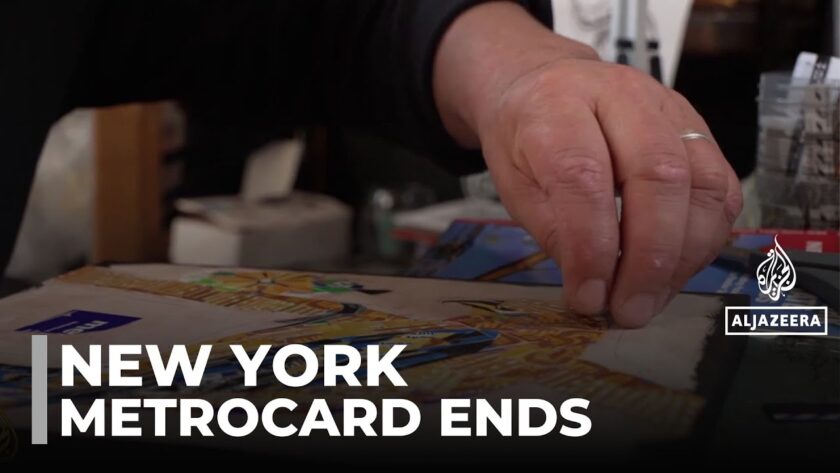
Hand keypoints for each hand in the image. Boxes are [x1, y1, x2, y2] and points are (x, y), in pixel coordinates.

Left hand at [433, 3, 741, 326]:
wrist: (545, 82)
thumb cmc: (525, 137)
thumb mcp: (513, 183)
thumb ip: (554, 230)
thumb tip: (596, 287)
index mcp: (557, 105)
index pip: (584, 176)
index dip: (591, 247)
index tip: (587, 298)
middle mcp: (621, 96)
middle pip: (658, 175)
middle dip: (649, 259)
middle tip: (629, 310)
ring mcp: (668, 108)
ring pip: (702, 183)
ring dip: (683, 257)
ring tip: (651, 298)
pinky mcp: (699, 128)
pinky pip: (721, 188)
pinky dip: (704, 240)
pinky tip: (675, 271)